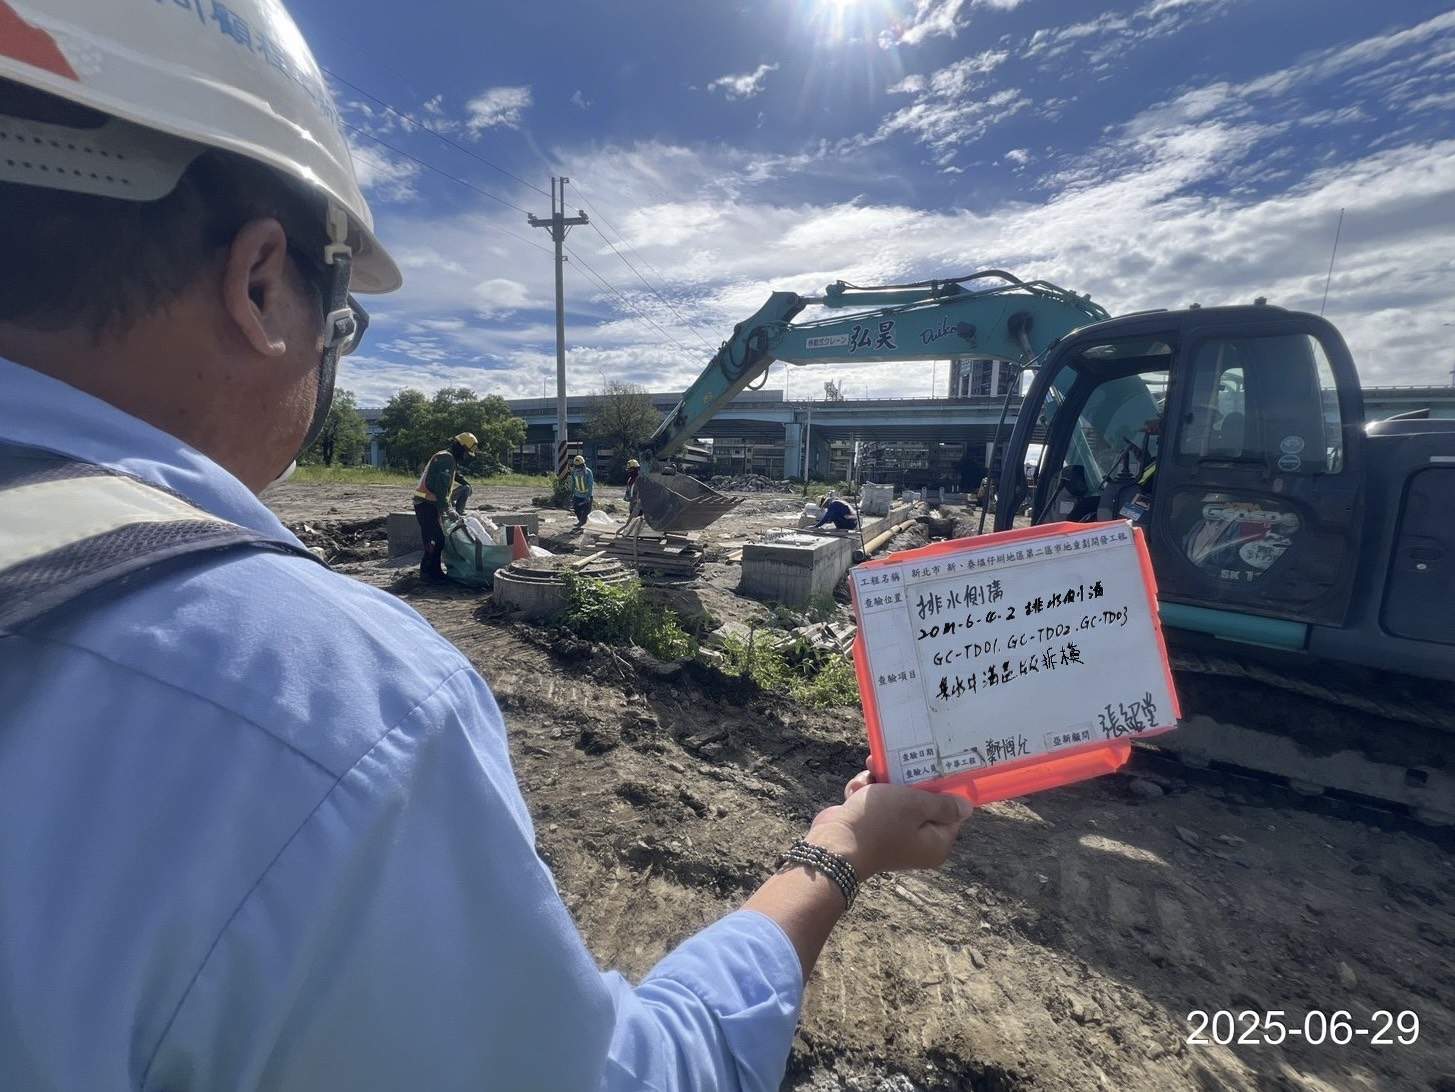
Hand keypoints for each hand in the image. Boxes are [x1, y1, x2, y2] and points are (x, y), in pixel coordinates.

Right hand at [804, 769, 971, 878]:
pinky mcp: (872, 830)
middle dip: (904, 780)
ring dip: (880, 784)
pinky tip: (855, 790)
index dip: (942, 787)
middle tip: (892, 762)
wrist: (834, 845)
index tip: (933, 765)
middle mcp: (917, 843)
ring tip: (868, 775)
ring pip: (895, 799)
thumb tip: (967, 807)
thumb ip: (942, 804)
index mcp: (935, 843)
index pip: (950, 812)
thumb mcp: (916, 805)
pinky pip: (876, 806)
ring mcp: (893, 837)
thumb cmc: (880, 823)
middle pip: (921, 802)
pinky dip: (865, 795)